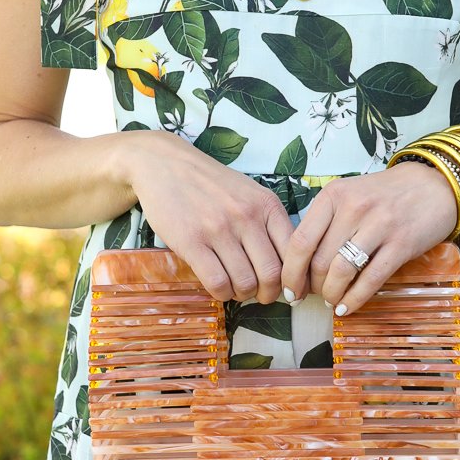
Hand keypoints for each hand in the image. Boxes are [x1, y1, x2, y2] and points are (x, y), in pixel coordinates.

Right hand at [118, 131, 292, 301]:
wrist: (164, 164)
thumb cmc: (210, 184)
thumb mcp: (249, 193)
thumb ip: (268, 223)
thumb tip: (288, 265)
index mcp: (267, 205)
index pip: (294, 252)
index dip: (293, 279)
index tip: (286, 289)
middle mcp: (246, 216)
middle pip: (271, 274)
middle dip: (268, 294)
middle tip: (259, 295)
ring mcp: (219, 229)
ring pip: (245, 283)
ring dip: (242, 295)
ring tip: (235, 288)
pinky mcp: (192, 241)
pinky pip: (217, 282)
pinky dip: (221, 293)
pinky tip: (218, 286)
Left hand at [279, 160, 459, 315]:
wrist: (434, 186)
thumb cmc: (386, 194)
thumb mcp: (350, 195)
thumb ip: (326, 222)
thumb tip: (301, 264)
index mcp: (334, 195)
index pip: (300, 241)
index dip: (291, 272)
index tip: (289, 289)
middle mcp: (354, 208)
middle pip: (320, 261)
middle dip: (312, 287)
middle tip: (313, 297)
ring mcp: (379, 226)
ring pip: (342, 272)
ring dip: (332, 294)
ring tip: (331, 301)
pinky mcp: (401, 245)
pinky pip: (371, 279)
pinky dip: (355, 299)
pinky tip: (347, 308)